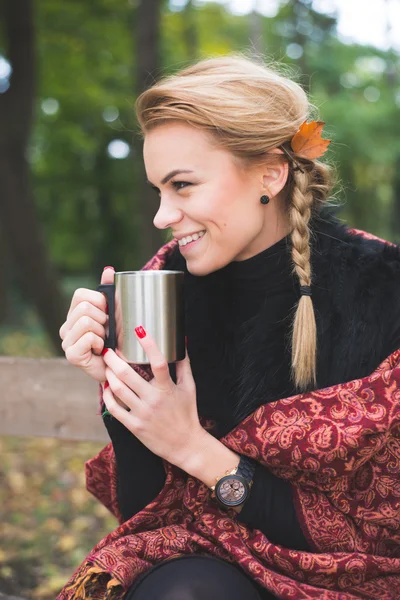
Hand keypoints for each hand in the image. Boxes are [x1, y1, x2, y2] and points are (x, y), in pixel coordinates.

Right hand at [59, 266, 113, 382]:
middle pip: (85, 307)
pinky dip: (100, 343)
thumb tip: (108, 270)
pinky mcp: (71, 355)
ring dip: (102, 332)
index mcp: (73, 315)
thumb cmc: (118, 341)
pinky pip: (89, 337)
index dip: (99, 302)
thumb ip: (110, 291)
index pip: (80, 294)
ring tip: (104, 342)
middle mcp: (65, 327)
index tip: (107, 315)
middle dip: (103, 319)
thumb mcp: (115, 313)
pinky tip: (101, 351)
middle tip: (107, 332)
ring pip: (86, 321)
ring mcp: (66, 342)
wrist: (121, 368)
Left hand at [101, 327, 205, 466]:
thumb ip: (184, 365)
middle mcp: (154, 400)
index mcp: (168, 389)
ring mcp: (143, 414)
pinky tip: (108, 387)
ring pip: (119, 390)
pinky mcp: (134, 426)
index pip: (158, 362)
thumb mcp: (190, 388)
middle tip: (109, 350)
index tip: (139, 329)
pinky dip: (108, 396)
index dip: (149, 344)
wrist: (185, 445)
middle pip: (128, 375)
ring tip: (107, 366)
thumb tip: (182, 344)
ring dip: (110, 375)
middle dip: (114, 359)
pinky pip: (115, 409)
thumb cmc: (187, 414)